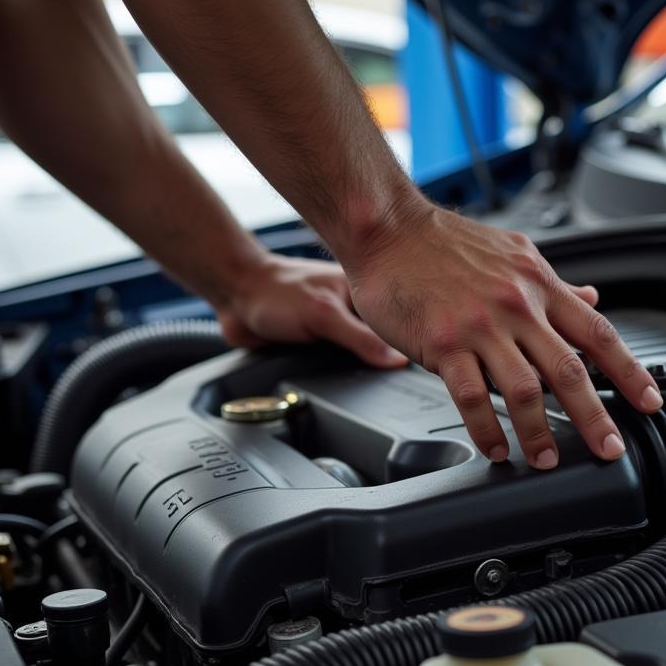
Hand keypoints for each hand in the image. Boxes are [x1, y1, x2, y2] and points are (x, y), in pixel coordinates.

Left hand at [214, 252, 407, 367]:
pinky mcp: (326, 343)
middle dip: (395, 355)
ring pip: (366, 355)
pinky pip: (346, 363)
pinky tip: (355, 376)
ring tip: (386, 379)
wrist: (236, 300)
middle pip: (388, 340)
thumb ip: (361, 339)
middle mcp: (357, 306)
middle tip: (411, 371)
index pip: (399, 319)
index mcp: (365, 287)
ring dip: (369, 367)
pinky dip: (348, 371)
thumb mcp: (324, 315)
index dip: (413, 338)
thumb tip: (398, 361)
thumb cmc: (274, 293)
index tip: (429, 357)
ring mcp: (342, 325)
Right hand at [344, 204, 662, 469]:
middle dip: (595, 417)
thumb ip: (553, 284)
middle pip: (569, 371)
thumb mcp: (515, 252)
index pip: (598, 334)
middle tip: (609, 449)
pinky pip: (470, 397)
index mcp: (538, 285)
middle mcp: (517, 306)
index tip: (648, 401)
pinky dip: (486, 429)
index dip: (629, 372)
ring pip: (523, 390)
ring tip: (546, 459)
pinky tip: (496, 448)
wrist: (389, 229)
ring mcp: (480, 326)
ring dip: (539, 432)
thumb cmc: (447, 242)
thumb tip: (591, 299)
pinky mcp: (443, 343)